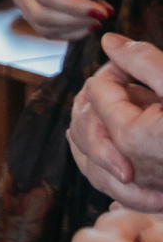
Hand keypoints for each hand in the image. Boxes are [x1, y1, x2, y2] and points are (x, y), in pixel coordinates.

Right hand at [7, 0, 106, 38]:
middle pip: (41, 13)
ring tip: (97, 15)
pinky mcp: (23, 1)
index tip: (103, 11)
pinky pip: (42, 24)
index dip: (74, 7)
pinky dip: (65, 28)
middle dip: (76, 20)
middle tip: (105, 14)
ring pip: (40, 24)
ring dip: (72, 28)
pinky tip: (83, 18)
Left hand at [69, 36, 162, 209]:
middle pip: (88, 127)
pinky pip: (115, 191)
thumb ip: (144, 62)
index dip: (116, 69)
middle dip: (100, 101)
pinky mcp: (153, 200)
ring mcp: (141, 190)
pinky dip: (110, 174)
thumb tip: (107, 42)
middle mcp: (128, 169)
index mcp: (132, 136)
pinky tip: (117, 166)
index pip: (99, 92)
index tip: (134, 60)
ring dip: (96, 140)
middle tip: (125, 81)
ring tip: (101, 119)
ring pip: (93, 164)